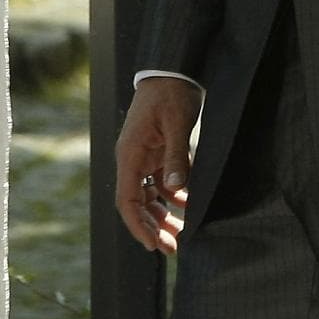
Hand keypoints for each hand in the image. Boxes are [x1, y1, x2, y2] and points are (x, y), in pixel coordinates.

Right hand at [114, 76, 201, 253]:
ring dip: (163, 215)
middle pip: (138, 204)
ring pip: (150, 196)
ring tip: (181, 234)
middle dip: (153, 227)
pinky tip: (189, 205)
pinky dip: (174, 195)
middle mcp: (133, 160)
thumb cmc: (172, 94)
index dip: (139, 225)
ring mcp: (145, 157)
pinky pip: (162, 180)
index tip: (153, 245)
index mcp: (130, 156)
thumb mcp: (177, 124)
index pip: (128, 201)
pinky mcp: (158, 152)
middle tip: (172, 248)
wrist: (173, 70)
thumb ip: (177, 157)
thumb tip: (177, 191)